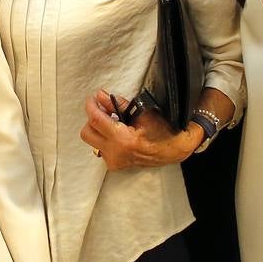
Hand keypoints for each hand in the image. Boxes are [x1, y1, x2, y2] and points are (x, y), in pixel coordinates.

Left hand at [79, 90, 201, 171]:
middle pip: (87, 133)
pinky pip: (100, 149)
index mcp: (123, 140)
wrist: (174, 149)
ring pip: (92, 141)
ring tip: (112, 122)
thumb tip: (101, 96)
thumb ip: (118, 105)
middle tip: (103, 110)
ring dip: (98, 129)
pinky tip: (116, 133)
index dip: (91, 106)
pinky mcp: (115, 165)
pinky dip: (104, 139)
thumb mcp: (142, 113)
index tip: (92, 98)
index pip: (96, 120)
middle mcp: (116, 153)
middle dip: (93, 119)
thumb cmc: (163, 131)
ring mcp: (115, 161)